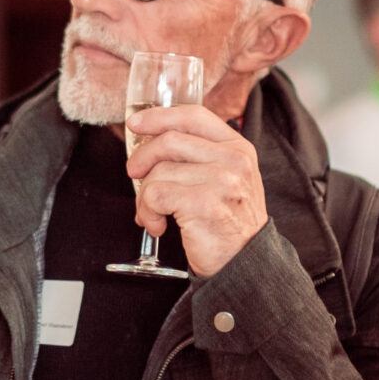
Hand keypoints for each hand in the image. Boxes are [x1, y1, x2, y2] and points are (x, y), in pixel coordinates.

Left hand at [125, 104, 268, 277]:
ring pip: (158, 172)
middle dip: (142, 158)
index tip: (136, 124)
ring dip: (144, 197)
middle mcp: (233, 160)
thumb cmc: (229, 224)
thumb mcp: (227, 180)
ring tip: (154, 215)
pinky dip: (147, 212)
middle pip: (170, 140)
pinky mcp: (203, 203)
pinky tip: (159, 225)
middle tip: (133, 174)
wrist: (245, 263)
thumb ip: (201, 156)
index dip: (159, 116)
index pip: (194, 116)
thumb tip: (153, 142)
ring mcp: (221, 180)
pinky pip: (155, 196)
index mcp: (238, 148)